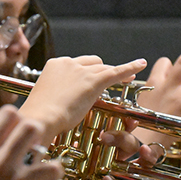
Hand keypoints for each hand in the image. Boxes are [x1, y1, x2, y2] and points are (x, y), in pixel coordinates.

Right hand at [0, 101, 63, 179]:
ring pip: (30, 129)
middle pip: (9, 114)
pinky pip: (46, 166)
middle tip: (24, 136)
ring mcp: (2, 166)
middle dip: (20, 122)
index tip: (3, 128)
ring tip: (39, 148)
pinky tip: (53, 173)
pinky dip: (54, 169)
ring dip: (38, 137)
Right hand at [20, 55, 147, 141]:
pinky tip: (140, 64)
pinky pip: (116, 72)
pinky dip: (130, 67)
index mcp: (55, 65)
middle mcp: (68, 64)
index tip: (88, 79)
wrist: (41, 117)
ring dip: (114, 72)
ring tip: (127, 77)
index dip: (85, 73)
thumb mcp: (48, 99)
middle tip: (108, 81)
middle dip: (100, 70)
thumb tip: (67, 100)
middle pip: (92, 62)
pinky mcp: (93, 81)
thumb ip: (59, 93)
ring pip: (104, 67)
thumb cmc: (40, 115)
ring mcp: (81, 71)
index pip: (75, 64)